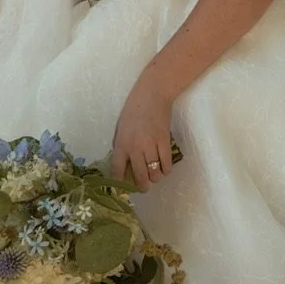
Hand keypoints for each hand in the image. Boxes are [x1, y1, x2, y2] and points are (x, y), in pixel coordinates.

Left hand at [111, 67, 177, 190]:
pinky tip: (164, 168)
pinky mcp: (165, 141)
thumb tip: (124, 163)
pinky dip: (166, 169)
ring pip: (154, 172)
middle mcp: (135, 147)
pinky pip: (166, 163)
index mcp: (121, 143)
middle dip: (142, 186)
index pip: (118, 169)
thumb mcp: (120, 127)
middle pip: (139, 175)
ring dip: (155, 178)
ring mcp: (151, 145)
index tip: (122, 189)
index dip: (119, 182)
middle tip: (144, 187)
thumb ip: (121, 145)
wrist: (152, 94)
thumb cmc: (133, 109)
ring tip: (154, 175)